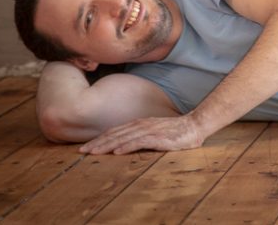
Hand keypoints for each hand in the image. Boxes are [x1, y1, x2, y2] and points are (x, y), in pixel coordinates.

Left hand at [78, 114, 204, 154]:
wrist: (195, 125)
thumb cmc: (175, 132)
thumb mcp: (153, 132)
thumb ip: (139, 136)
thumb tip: (123, 145)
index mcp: (139, 124)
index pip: (114, 131)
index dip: (99, 139)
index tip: (85, 147)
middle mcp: (141, 125)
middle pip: (115, 134)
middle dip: (97, 143)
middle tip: (82, 151)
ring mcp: (150, 130)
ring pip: (124, 138)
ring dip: (107, 145)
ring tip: (94, 152)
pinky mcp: (159, 137)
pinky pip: (140, 141)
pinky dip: (127, 146)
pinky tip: (117, 151)